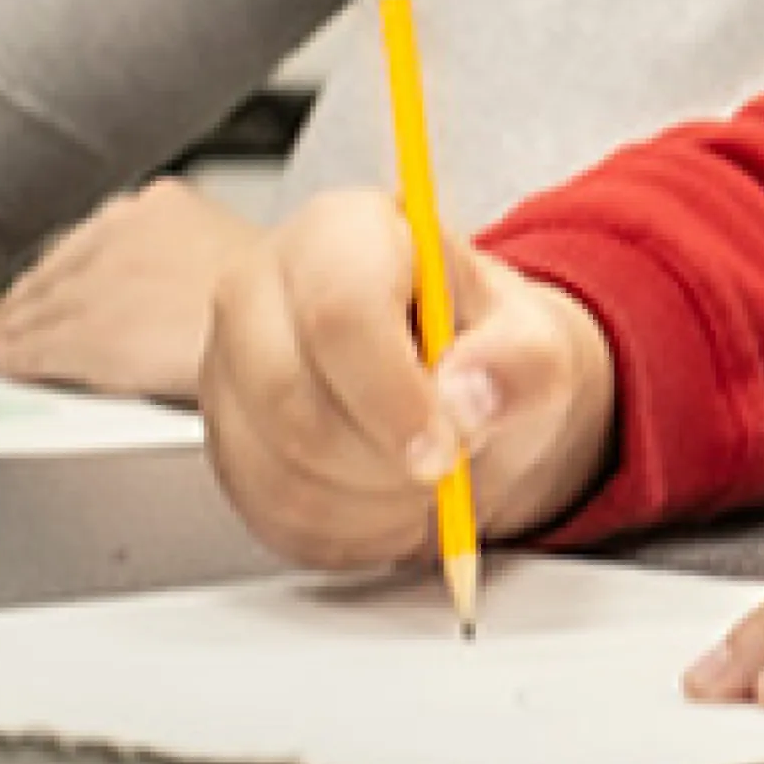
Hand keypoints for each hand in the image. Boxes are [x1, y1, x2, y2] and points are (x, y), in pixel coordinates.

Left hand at [0, 176, 262, 400]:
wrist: (293, 333)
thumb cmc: (284, 307)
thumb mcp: (235, 260)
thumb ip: (184, 259)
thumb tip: (168, 286)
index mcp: (163, 203)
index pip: (90, 239)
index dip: (58, 271)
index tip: (37, 289)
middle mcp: (123, 230)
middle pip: (55, 271)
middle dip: (26, 301)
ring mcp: (101, 279)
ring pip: (36, 309)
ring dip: (6, 331)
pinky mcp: (84, 330)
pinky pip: (30, 346)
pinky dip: (8, 357)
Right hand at [201, 191, 617, 570]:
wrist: (459, 388)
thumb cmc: (486, 347)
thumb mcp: (538, 343)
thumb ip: (520, 363)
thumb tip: (469, 395)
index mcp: (340, 233)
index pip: (339, 311)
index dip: (392, 393)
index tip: (445, 446)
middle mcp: (260, 291)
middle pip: (292, 398)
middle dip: (385, 457)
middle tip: (447, 466)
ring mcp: (228, 370)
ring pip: (280, 467)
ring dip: (374, 500)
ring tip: (428, 475)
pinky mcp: (225, 444)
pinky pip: (272, 512)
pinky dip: (348, 529)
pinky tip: (391, 499)